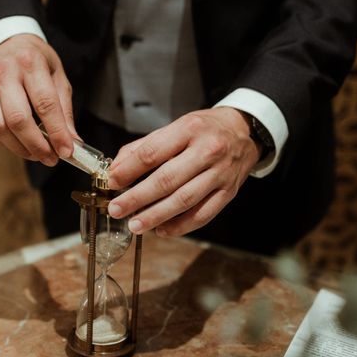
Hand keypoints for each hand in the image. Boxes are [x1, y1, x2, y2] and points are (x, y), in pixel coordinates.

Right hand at [0, 34, 77, 165]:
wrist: (10, 43)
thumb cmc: (37, 62)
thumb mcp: (59, 78)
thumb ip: (65, 111)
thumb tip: (72, 143)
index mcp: (30, 63)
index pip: (45, 104)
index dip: (57, 132)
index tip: (67, 151)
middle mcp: (4, 72)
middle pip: (18, 119)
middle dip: (37, 145)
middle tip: (51, 158)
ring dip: (20, 148)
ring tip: (37, 153)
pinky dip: (2, 143)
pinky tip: (17, 142)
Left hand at [106, 107, 261, 236]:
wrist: (244, 131)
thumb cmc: (204, 130)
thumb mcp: (175, 127)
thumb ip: (144, 147)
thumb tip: (117, 169)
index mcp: (188, 129)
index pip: (152, 153)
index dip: (129, 170)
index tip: (112, 182)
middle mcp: (207, 151)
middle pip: (166, 180)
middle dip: (137, 198)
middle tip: (117, 209)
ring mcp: (220, 174)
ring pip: (184, 200)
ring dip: (156, 216)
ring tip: (135, 224)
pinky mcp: (228, 192)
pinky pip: (202, 215)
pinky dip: (180, 226)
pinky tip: (162, 230)